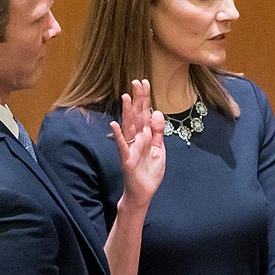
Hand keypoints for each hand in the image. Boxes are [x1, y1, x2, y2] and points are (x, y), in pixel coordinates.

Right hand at [111, 79, 164, 208]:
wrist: (143, 193)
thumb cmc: (149, 171)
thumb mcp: (159, 149)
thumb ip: (158, 132)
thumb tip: (157, 112)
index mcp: (145, 135)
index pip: (145, 113)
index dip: (145, 98)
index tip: (145, 82)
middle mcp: (136, 139)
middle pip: (137, 116)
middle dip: (138, 99)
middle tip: (136, 81)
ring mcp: (130, 148)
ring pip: (129, 127)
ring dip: (127, 112)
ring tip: (126, 96)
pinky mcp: (127, 159)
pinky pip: (122, 145)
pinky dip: (118, 135)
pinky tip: (115, 124)